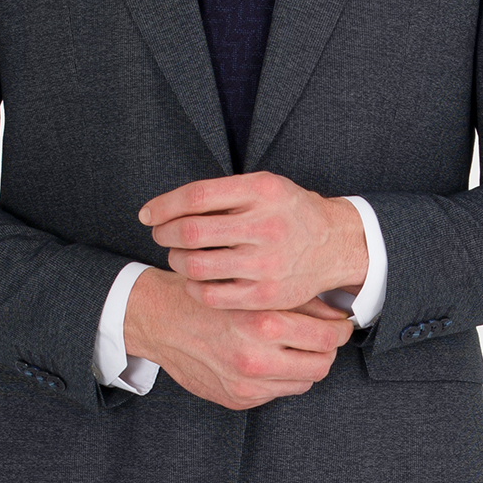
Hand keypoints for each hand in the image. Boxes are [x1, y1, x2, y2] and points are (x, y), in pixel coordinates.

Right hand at [122, 265, 353, 411]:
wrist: (162, 321)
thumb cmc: (208, 298)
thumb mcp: (254, 289)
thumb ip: (299, 302)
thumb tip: (337, 315)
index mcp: (263, 324)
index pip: (327, 338)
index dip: (341, 331)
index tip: (341, 326)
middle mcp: (255, 360)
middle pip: (321, 366)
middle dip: (327, 351)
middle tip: (324, 338)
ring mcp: (246, 385)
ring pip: (302, 383)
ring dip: (304, 366)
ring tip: (294, 348)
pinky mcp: (238, 399)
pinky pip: (276, 393)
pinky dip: (279, 377)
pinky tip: (267, 359)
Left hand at [138, 172, 369, 312]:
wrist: (334, 244)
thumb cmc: (288, 213)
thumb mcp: (264, 187)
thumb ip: (222, 194)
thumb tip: (165, 208)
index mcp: (261, 191)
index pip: (195, 197)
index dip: (163, 206)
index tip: (148, 214)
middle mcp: (265, 226)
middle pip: (191, 232)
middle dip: (165, 234)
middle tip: (161, 235)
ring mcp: (266, 264)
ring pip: (197, 266)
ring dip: (176, 260)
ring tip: (178, 256)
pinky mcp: (266, 294)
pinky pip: (212, 295)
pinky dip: (194, 287)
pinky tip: (196, 280)